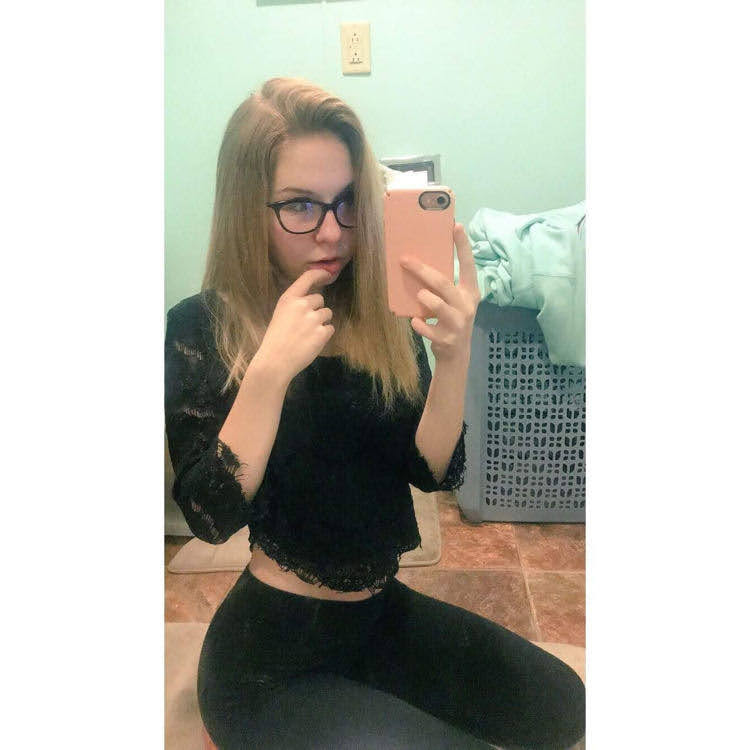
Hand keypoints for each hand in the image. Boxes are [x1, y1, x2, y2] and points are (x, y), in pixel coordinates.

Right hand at [255, 269, 334, 381]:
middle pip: (320, 299)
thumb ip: (295, 305)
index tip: (327, 274)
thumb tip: (312, 300)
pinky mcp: (322, 333)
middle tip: (305, 324)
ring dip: (321, 322)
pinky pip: (330, 328)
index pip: (307, 278)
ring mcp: (313, 319)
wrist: (275, 361)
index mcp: (289, 299)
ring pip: (327, 313)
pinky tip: (312, 342)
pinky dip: (324, 335)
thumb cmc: (275, 340)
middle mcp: (302, 305)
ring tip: (308, 335)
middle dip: (316, 309)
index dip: (319, 274)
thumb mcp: (280, 314)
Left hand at [399, 223, 480, 362]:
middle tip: (405, 260)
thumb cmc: (451, 319)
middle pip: (444, 284)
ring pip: (438, 305)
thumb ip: (444, 286)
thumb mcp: (454, 301)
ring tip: (418, 294)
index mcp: (470, 292)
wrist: (456, 353)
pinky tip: (415, 321)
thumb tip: (419, 263)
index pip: (468, 264)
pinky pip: (427, 328)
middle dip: (423, 271)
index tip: (456, 226)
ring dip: (425, 298)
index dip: (463, 246)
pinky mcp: (446, 339)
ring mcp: (457, 323)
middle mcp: (467, 305)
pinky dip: (419, 324)